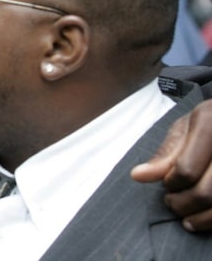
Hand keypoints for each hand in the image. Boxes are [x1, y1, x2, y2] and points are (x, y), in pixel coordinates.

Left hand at [131, 99, 211, 231]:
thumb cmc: (210, 122)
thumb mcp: (185, 128)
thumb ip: (165, 153)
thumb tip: (137, 176)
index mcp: (210, 126)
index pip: (186, 170)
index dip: (171, 183)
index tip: (166, 184)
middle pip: (205, 193)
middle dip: (182, 204)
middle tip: (171, 202)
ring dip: (199, 218)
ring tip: (186, 216)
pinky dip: (211, 221)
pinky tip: (202, 219)